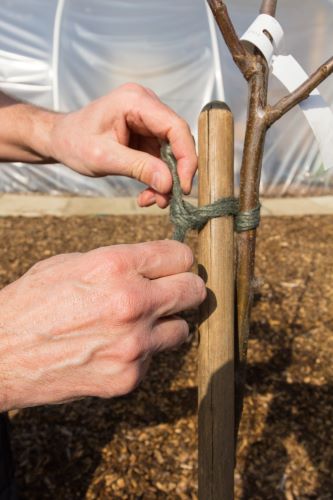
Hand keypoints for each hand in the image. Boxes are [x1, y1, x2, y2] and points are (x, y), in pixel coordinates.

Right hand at [0, 241, 205, 410]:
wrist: (1, 354)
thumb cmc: (32, 303)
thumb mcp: (72, 264)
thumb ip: (119, 262)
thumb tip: (154, 265)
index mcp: (115, 266)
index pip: (181, 256)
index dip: (178, 260)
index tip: (174, 267)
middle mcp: (131, 303)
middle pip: (194, 291)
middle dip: (185, 289)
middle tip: (171, 292)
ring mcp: (133, 344)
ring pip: (183, 329)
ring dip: (166, 324)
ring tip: (139, 324)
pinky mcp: (128, 377)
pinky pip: (154, 359)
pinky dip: (141, 353)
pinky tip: (112, 349)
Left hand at [49, 83, 196, 207]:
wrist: (60, 140)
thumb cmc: (74, 142)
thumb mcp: (104, 158)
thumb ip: (139, 168)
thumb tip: (169, 184)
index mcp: (135, 101)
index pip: (175, 127)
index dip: (186, 158)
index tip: (183, 186)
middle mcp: (146, 105)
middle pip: (177, 141)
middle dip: (174, 174)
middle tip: (166, 199)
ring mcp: (148, 120)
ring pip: (171, 154)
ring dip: (165, 180)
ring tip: (151, 200)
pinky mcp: (147, 134)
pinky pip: (161, 158)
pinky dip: (157, 178)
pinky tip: (147, 194)